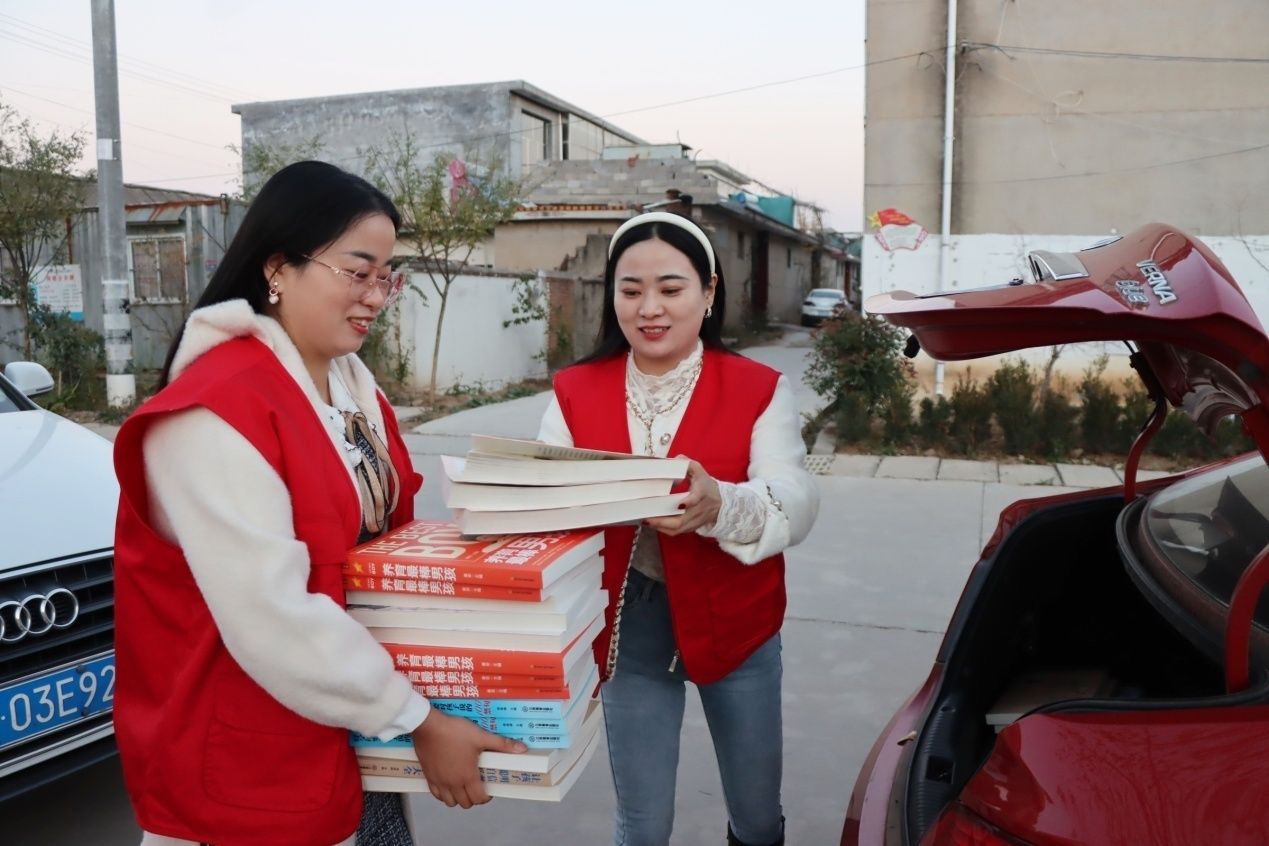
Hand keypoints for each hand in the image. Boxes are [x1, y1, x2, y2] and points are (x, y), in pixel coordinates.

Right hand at [410, 709, 526, 807]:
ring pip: (449, 802)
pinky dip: (443, 794)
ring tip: (463, 787)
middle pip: (465, 803)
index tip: (489, 790)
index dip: (486, 797)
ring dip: (458, 798)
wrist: (428, 726)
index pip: (478, 798)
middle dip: (474, 798)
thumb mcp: (481, 736)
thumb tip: (521, 748)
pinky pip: (435, 794)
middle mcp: (453, 783)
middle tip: (477, 787)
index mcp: (467, 776)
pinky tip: (447, 784)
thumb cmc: (454, 731)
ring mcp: (439, 781)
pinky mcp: (428, 776)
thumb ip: (502, 744)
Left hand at [645, 458, 720, 535]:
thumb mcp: (699, 471)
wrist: (721, 504)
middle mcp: (699, 510)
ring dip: (661, 527)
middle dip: (663, 521)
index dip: (689, 502)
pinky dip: (664, 529)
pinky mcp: (691, 527)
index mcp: (702, 493)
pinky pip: (677, 532)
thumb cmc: (706, 486)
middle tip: (647, 518)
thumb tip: (673, 461)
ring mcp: (695, 521)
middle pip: (682, 520)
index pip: (697, 498)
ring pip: (678, 529)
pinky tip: (653, 524)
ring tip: (646, 521)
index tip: (679, 504)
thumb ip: (687, 464)